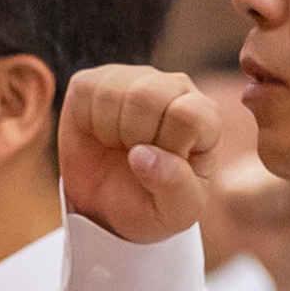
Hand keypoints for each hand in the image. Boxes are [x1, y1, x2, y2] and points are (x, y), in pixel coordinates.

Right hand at [60, 66, 222, 241]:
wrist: (107, 210)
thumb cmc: (153, 205)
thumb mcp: (176, 211)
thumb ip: (174, 186)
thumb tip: (143, 154)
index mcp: (203, 116)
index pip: (187, 116)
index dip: (167, 147)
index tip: (162, 168)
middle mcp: (173, 88)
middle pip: (148, 96)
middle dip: (135, 137)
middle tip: (136, 158)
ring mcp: (133, 78)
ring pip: (115, 92)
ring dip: (110, 131)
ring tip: (119, 147)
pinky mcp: (96, 80)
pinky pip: (86, 90)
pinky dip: (87, 121)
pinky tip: (100, 134)